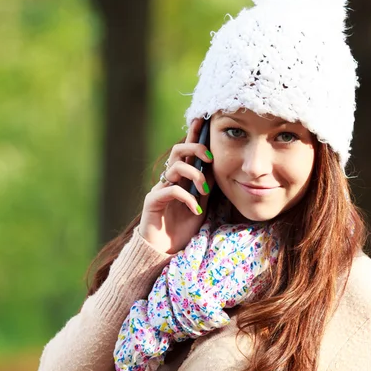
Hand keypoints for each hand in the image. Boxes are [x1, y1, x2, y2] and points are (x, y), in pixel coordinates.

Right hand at [138, 119, 213, 253]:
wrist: (165, 251)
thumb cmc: (183, 228)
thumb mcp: (201, 205)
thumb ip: (206, 187)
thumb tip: (217, 169)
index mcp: (181, 178)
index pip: (188, 152)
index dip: (193, 135)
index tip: (201, 120)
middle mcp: (169, 179)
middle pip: (178, 151)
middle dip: (195, 148)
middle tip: (210, 158)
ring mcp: (160, 188)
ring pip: (175, 167)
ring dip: (195, 176)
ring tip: (205, 192)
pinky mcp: (153, 201)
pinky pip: (171, 190)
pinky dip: (187, 198)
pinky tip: (195, 211)